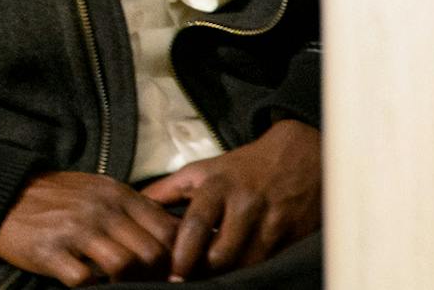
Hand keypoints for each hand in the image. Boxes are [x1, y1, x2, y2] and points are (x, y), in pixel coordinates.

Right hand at [0, 171, 177, 285]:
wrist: (4, 194)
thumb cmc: (57, 197)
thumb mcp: (99, 191)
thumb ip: (134, 209)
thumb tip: (175, 235)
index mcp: (117, 194)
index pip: (167, 229)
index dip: (177, 256)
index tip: (174, 271)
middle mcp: (100, 210)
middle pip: (152, 253)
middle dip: (156, 275)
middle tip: (149, 284)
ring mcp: (75, 231)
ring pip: (124, 267)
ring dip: (127, 283)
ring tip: (120, 285)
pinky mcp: (51, 252)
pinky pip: (86, 280)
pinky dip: (93, 288)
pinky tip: (90, 284)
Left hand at [138, 120, 321, 280]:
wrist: (299, 156)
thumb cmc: (242, 168)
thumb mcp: (202, 170)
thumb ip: (167, 189)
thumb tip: (134, 204)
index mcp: (218, 186)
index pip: (196, 225)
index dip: (183, 253)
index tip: (172, 272)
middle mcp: (245, 204)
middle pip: (221, 253)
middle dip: (203, 270)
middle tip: (189, 279)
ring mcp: (271, 221)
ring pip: (245, 263)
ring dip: (226, 274)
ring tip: (211, 276)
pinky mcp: (292, 236)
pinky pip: (267, 263)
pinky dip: (250, 269)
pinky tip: (238, 269)